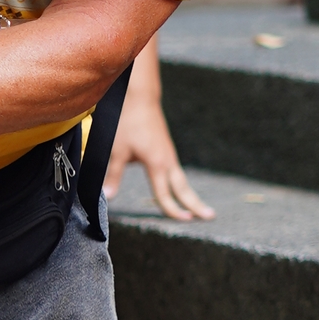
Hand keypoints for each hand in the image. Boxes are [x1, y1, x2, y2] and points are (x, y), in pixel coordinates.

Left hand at [104, 90, 213, 221]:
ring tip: (200, 208)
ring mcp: (169, 154)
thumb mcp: (117, 150)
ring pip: (181, 180)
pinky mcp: (166, 148)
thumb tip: (108, 196)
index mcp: (157, 164)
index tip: (185, 221)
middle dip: (196, 204)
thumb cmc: (128, 122)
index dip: (174, 211)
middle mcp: (167, 161)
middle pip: (184, 188)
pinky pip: (176, 170)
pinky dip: (180, 183)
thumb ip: (114, 175)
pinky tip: (179, 189)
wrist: (140, 97)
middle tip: (210, 217)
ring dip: (189, 195)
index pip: (166, 194)